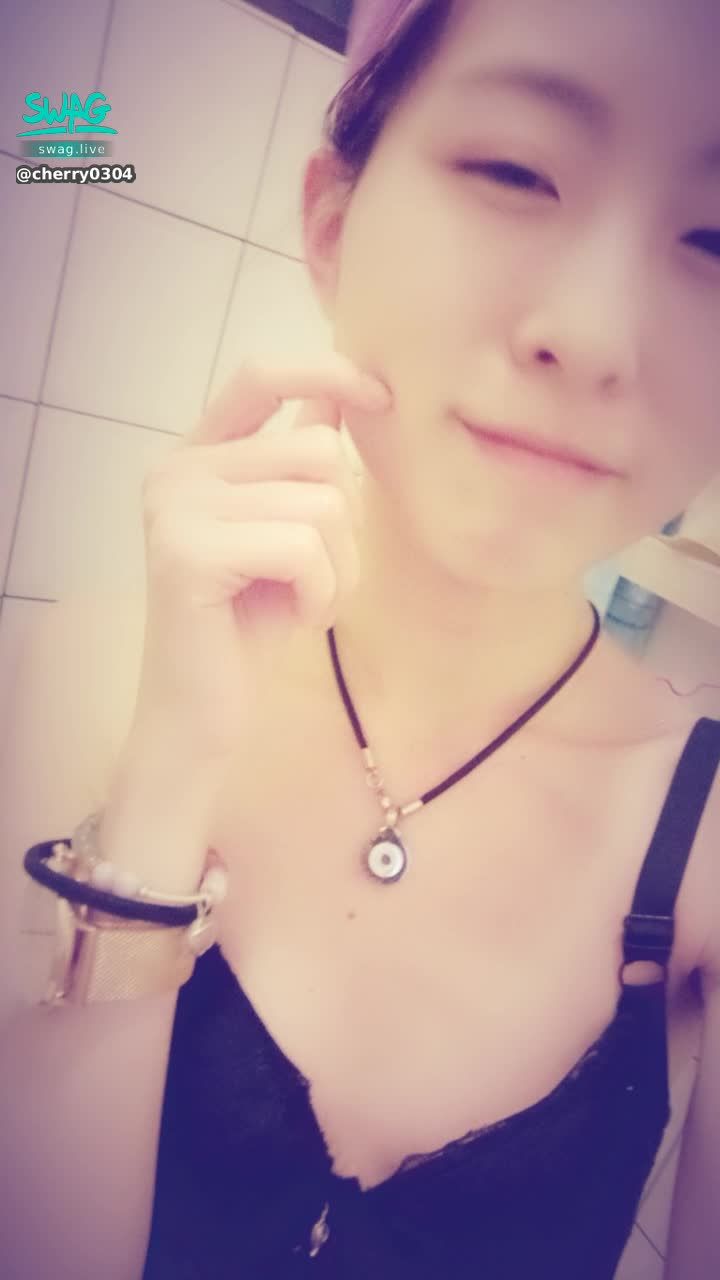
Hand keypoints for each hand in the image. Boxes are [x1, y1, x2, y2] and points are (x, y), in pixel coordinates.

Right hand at [130, 354, 391, 756]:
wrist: (204, 710)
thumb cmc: (250, 624)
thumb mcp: (287, 530)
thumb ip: (300, 463)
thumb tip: (344, 392)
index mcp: (196, 455)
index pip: (261, 376)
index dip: (326, 372)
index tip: (382, 397)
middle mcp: (175, 469)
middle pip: (318, 451)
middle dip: (347, 524)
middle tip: (321, 579)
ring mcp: (175, 507)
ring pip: (321, 503)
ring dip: (339, 567)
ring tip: (305, 602)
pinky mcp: (187, 552)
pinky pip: (302, 548)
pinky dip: (322, 592)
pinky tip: (295, 619)